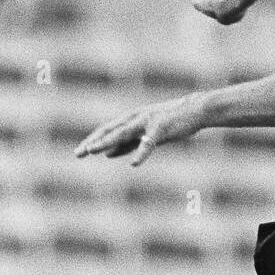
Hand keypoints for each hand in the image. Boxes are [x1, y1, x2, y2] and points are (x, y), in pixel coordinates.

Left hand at [75, 94, 207, 166]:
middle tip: (78, 153)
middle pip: (109, 131)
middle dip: (93, 142)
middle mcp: (135, 118)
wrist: (195, 110)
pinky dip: (141, 152)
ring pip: (123, 133)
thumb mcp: (144, 134)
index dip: (92, 140)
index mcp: (130, 120)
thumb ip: (126, 143)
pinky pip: (149, 142)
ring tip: (94, 151)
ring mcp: (147, 121)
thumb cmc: (171, 122)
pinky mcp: (162, 127)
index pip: (106, 130)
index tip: (78, 152)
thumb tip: (106, 153)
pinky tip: (134, 164)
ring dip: (108, 142)